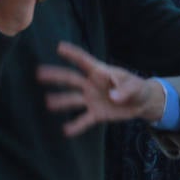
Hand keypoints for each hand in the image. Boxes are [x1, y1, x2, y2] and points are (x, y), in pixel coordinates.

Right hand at [37, 41, 167, 136]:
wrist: (141, 103)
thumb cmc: (137, 88)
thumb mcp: (137, 87)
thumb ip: (126, 90)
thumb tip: (113, 98)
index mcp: (101, 72)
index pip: (84, 61)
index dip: (73, 54)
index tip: (59, 47)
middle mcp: (92, 85)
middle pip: (71, 79)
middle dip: (56, 76)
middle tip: (39, 73)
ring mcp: (92, 99)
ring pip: (73, 99)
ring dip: (61, 101)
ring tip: (48, 103)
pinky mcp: (96, 114)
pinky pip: (84, 120)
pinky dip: (76, 126)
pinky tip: (65, 131)